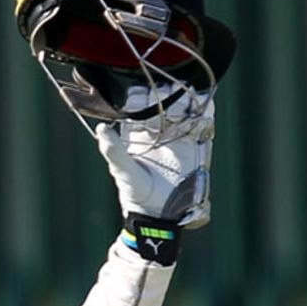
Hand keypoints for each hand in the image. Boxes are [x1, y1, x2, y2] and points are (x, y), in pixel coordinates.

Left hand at [95, 89, 214, 228]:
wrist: (160, 213)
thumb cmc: (136, 192)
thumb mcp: (124, 172)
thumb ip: (114, 152)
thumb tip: (101, 129)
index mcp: (137, 129)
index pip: (140, 101)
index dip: (142, 95)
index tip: (145, 95)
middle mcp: (158, 126)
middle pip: (165, 97)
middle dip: (167, 92)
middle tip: (169, 95)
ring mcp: (178, 131)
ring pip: (185, 103)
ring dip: (187, 99)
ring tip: (185, 106)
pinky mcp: (195, 140)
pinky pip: (203, 119)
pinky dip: (206, 110)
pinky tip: (203, 110)